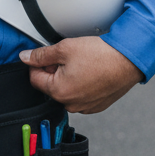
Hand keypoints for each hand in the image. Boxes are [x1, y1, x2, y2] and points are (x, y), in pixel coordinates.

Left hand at [19, 36, 143, 112]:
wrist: (128, 60)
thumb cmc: (100, 55)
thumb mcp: (64, 48)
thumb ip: (41, 55)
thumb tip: (25, 57)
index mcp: (59, 92)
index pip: (34, 79)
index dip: (37, 63)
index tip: (46, 55)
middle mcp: (71, 105)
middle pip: (50, 86)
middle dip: (53, 71)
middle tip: (67, 56)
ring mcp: (85, 107)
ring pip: (66, 91)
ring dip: (67, 77)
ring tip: (81, 63)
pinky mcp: (97, 105)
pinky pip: (81, 95)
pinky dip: (81, 84)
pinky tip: (90, 71)